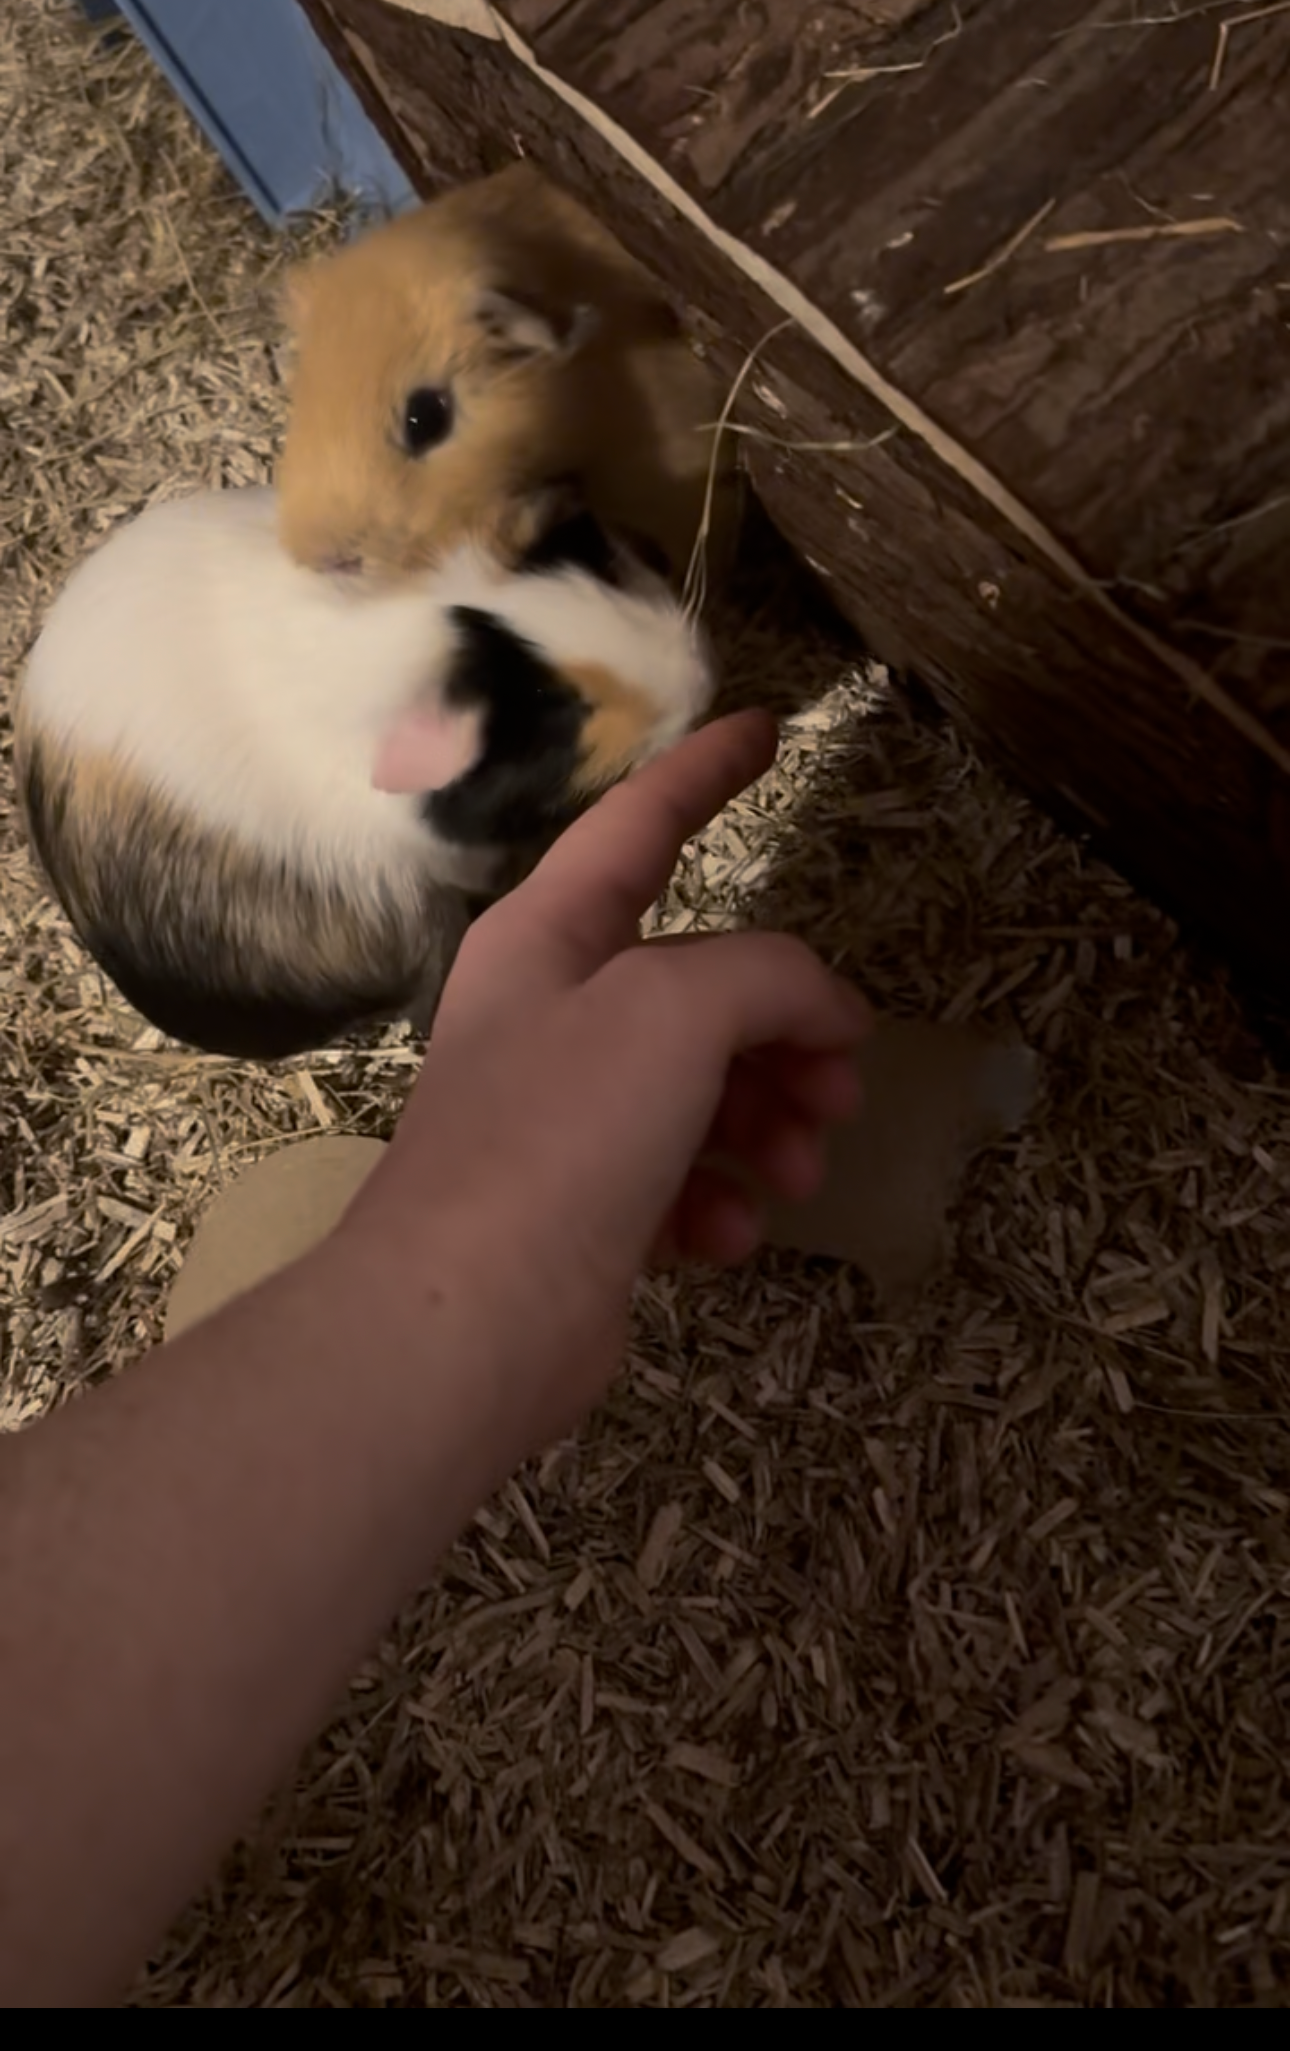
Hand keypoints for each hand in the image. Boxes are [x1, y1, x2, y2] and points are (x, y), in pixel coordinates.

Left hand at [340, 710, 870, 1457]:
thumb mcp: (675, 1013)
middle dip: (787, 1024)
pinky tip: (726, 1239)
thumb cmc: (557, 1138)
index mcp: (548, 937)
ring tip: (798, 1170)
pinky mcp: (583, 1211)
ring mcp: (564, 1116)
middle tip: (843, 1079)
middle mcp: (551, 1014)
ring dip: (770, 1122)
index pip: (639, 823)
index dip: (705, 771)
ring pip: (706, 1087)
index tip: (767, 728)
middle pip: (702, 982)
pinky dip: (719, 1201)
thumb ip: (767, 976)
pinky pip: (681, 1179)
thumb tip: (825, 1012)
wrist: (466, 1323)